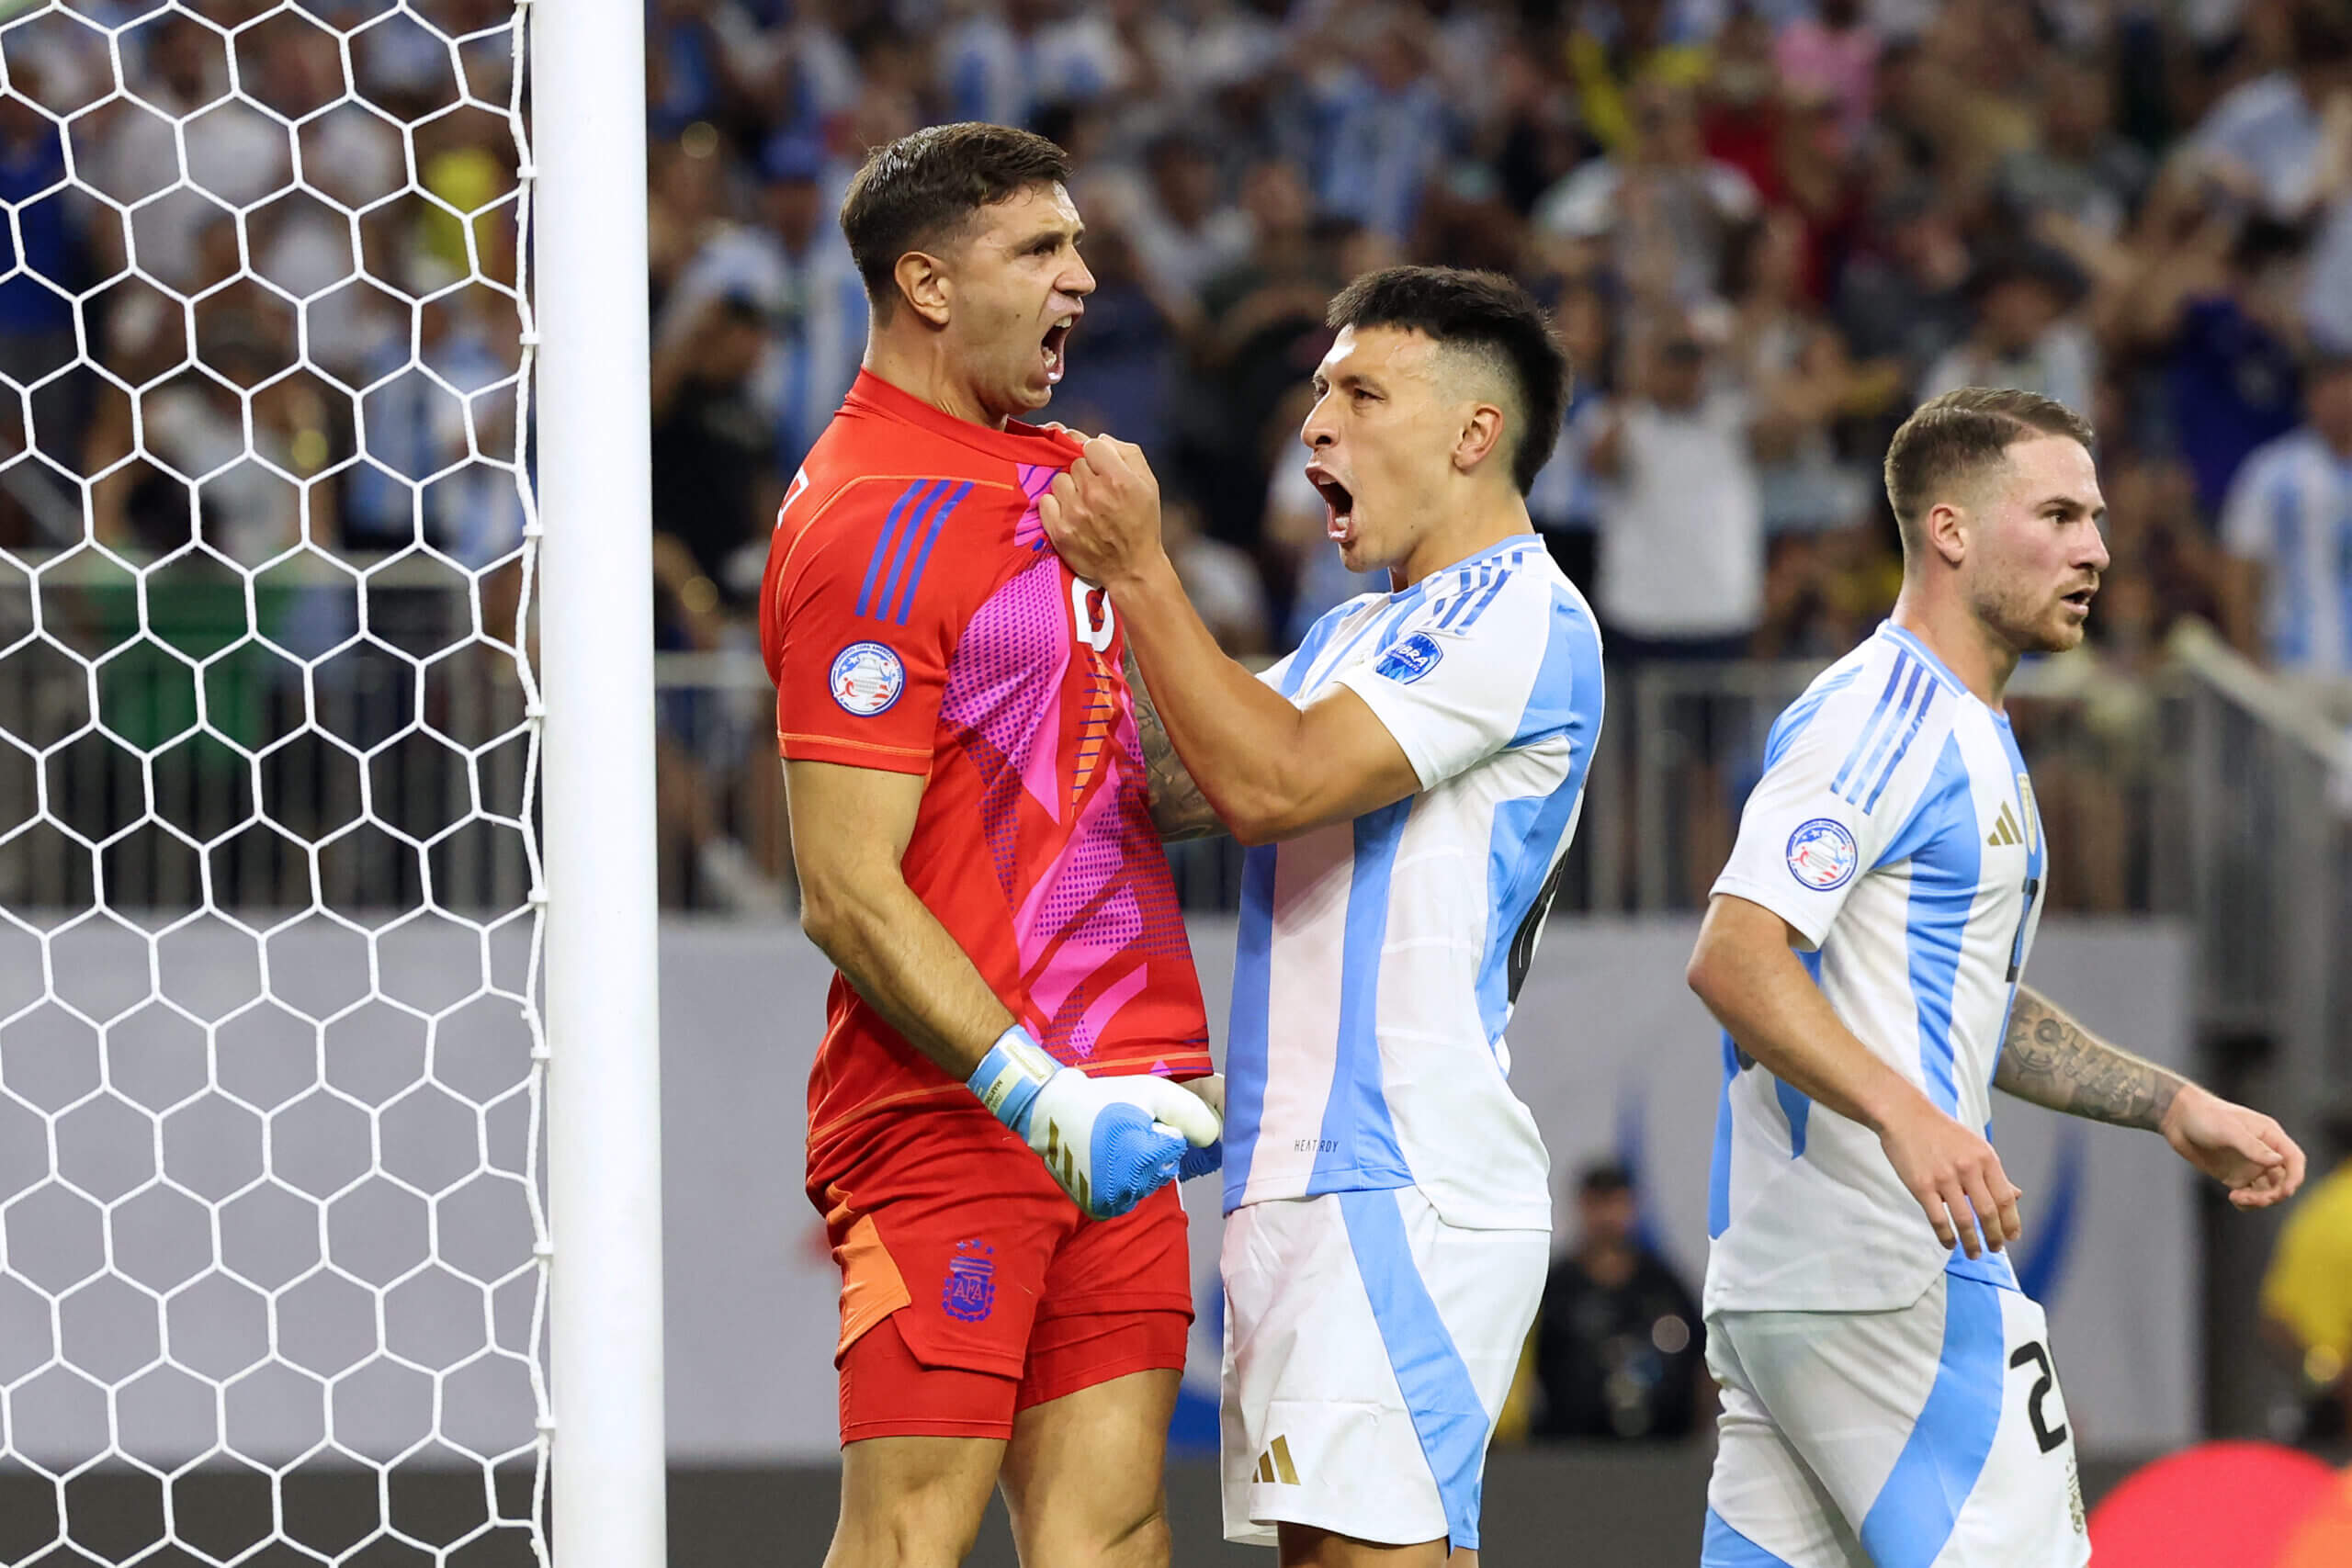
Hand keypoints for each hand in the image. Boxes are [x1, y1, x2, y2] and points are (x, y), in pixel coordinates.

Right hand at [968, 1028, 1221, 1218]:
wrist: (1051, 1113)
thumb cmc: (1105, 1098)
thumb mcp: (1152, 1092)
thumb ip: (1191, 1113)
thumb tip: (1214, 1138)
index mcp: (1145, 1158)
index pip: (1176, 1147)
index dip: (1159, 1128)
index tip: (1137, 1118)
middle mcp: (1131, 1186)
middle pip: (1164, 1169)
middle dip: (1152, 1150)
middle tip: (1124, 1131)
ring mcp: (1115, 1200)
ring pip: (1147, 1184)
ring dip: (1138, 1168)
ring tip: (1112, 1145)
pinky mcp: (1100, 1209)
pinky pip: (1128, 1198)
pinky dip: (1123, 1183)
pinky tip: (1106, 1164)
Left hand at [1038, 434, 1162, 590]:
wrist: (1131, 568)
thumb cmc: (1142, 524)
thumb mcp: (1148, 484)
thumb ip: (1127, 453)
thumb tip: (1099, 439)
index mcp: (1119, 479)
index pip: (1091, 445)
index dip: (1097, 456)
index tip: (1102, 469)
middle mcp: (1094, 493)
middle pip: (1074, 462)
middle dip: (1085, 473)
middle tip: (1096, 492)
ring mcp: (1074, 512)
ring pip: (1059, 480)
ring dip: (1069, 489)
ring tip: (1083, 505)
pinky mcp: (1059, 530)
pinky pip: (1046, 501)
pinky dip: (1056, 506)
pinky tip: (1071, 515)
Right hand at [1877, 1095, 2023, 1258]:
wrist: (1905, 1115)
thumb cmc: (1940, 1131)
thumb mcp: (1975, 1146)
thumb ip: (1994, 1172)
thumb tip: (2016, 1195)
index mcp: (1985, 1158)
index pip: (2005, 1198)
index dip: (2011, 1222)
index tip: (2012, 1237)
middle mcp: (1968, 1168)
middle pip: (1988, 1212)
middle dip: (1994, 1236)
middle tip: (1995, 1249)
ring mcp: (1944, 1178)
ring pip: (1965, 1220)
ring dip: (1972, 1242)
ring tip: (1974, 1253)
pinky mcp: (1922, 1185)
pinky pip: (1938, 1219)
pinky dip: (1946, 1236)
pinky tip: (1949, 1243)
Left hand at [2160, 1085, 2305, 1207]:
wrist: (2178, 1119)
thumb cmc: (2205, 1116)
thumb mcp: (2229, 1129)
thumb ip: (2253, 1147)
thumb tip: (2278, 1161)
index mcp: (2270, 1136)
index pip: (2294, 1159)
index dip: (2295, 1177)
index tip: (2285, 1191)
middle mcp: (2264, 1153)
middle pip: (2284, 1180)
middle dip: (2275, 1194)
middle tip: (2255, 1198)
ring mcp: (2250, 1166)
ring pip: (2268, 1191)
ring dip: (2260, 1200)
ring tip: (2237, 1197)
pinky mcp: (2235, 1176)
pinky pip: (2249, 1195)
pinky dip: (2247, 1202)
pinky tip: (2234, 1198)